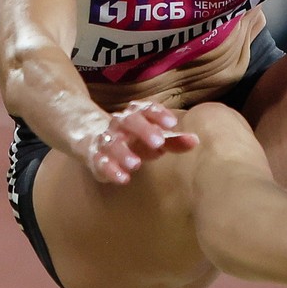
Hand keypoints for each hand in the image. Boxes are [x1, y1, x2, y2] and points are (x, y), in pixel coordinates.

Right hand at [80, 100, 197, 183]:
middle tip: (159, 142)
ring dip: (124, 152)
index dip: (158, 114)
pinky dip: (111, 170)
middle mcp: (119, 123)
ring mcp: (105, 139)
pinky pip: (100, 161)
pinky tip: (123, 178)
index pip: (146, 109)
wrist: (90, 136)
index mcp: (135, 114)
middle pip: (130, 121)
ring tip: (137, 164)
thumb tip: (196, 141)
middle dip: (144, 130)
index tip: (173, 122)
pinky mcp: (94, 156)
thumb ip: (173, 141)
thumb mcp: (153, 137)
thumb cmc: (132, 137)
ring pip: (112, 142)